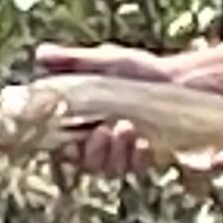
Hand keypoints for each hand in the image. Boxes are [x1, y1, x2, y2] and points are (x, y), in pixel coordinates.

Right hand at [33, 40, 174, 178]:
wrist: (182, 79)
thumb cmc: (140, 70)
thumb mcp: (106, 60)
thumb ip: (73, 61)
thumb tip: (39, 54)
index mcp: (82, 123)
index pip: (64, 147)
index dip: (65, 148)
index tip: (71, 138)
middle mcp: (101, 144)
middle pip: (87, 163)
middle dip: (93, 151)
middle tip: (104, 130)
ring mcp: (125, 154)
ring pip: (110, 168)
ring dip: (115, 153)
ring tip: (126, 127)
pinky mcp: (147, 159)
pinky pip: (137, 168)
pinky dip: (138, 157)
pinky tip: (143, 142)